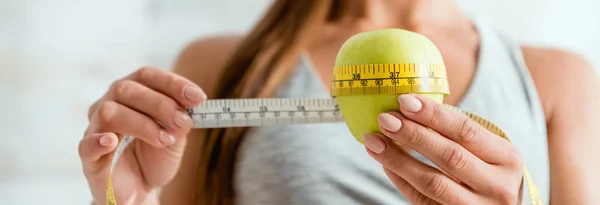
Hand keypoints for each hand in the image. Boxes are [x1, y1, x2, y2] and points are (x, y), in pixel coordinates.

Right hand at [78, 67, 205, 204]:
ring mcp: (96, 129)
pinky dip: (98, 141)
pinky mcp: (89, 156)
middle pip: (127, 89)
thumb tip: (188, 111)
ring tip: (164, 140)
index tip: (198, 98)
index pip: (148, 76)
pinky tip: (111, 141)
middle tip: (184, 123)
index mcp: (132, 94)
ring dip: (142, 124)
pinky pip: (86, 144)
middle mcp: (110, 104)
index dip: (173, 83)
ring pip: (110, 111)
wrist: (141, 189)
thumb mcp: (175, 139)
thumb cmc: (155, 157)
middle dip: (161, 104)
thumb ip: (179, 123)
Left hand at [363, 94, 523, 204]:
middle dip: (413, 135)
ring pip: (432, 182)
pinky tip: (385, 163)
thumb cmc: (488, 172)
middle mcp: (497, 186)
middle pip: (449, 156)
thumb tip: (409, 106)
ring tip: (373, 141)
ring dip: (398, 159)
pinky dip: (400, 180)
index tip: (404, 100)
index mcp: (507, 158)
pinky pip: (422, 200)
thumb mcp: (488, 151)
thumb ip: (457, 134)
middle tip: (385, 119)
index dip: (433, 114)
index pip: (466, 131)